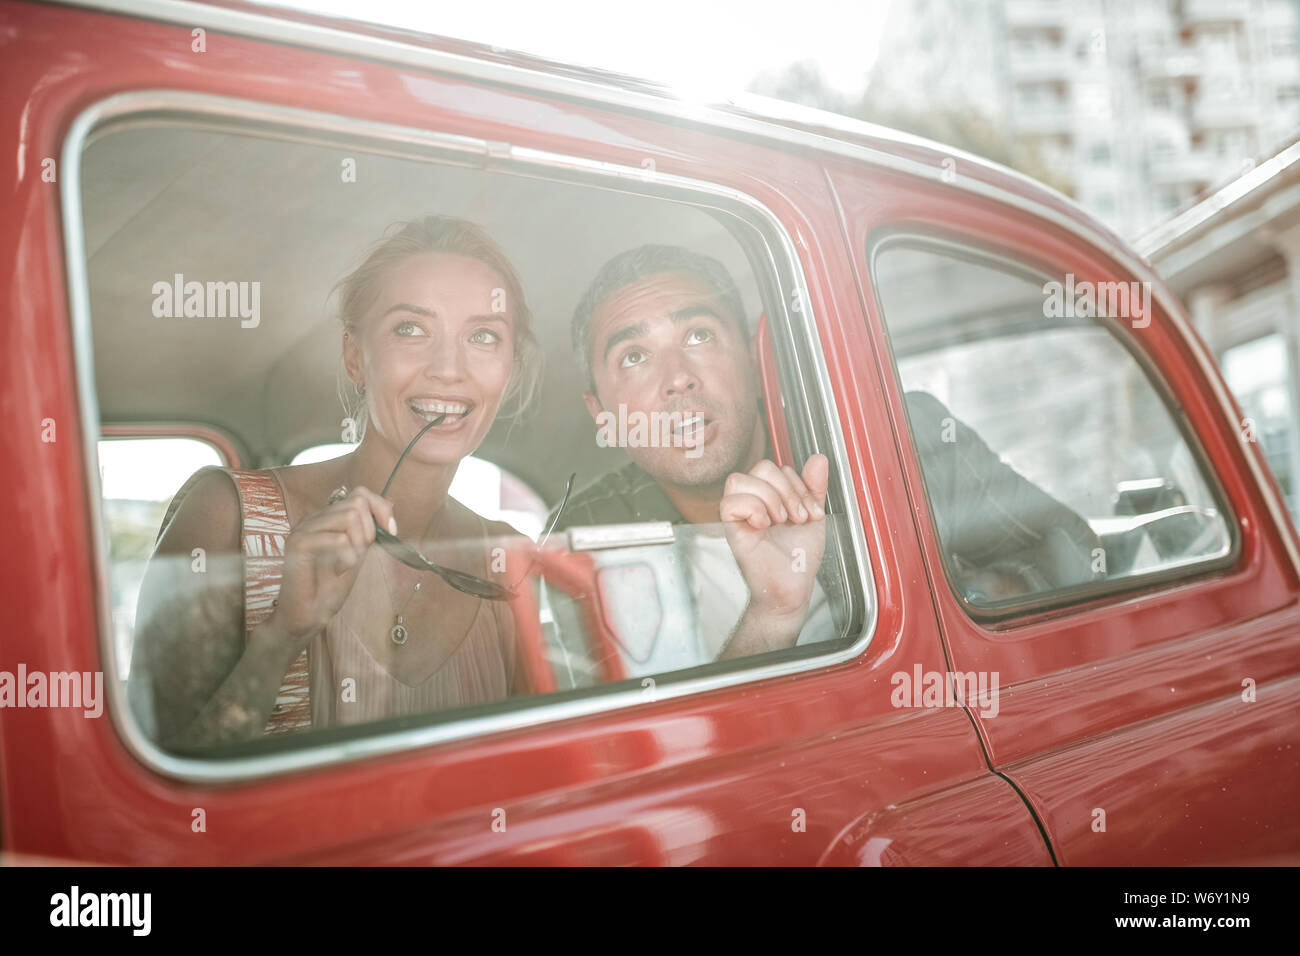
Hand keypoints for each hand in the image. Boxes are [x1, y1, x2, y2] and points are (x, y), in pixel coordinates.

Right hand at [270, 486, 395, 649]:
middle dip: (369, 532)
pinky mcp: (297, 544)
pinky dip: (346, 557)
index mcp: (326, 517)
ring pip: (349, 517)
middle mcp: (313, 517)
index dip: (381, 508)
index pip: (359, 493)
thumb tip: (389, 504)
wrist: (308, 616)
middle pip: (357, 503)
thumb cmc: (330, 587)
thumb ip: (369, 529)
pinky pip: (337, 537)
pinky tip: (337, 571)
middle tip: (358, 556)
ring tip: (345, 565)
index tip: (391, 531)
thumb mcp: (358, 552)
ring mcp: (303, 528)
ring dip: (357, 545)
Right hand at [719, 454, 829, 620]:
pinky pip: (730, 503)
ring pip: (740, 480)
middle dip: (787, 490)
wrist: (793, 587)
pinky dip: (752, 509)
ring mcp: (741, 514)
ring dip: (770, 499)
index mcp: (771, 495)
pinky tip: (765, 525)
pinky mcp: (731, 529)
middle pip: (762, 467)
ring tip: (782, 521)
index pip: (778, 468)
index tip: (812, 513)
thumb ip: (815, 487)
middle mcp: (754, 501)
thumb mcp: (813, 515)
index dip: (799, 485)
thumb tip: (818, 458)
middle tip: (798, 518)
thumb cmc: (798, 557)